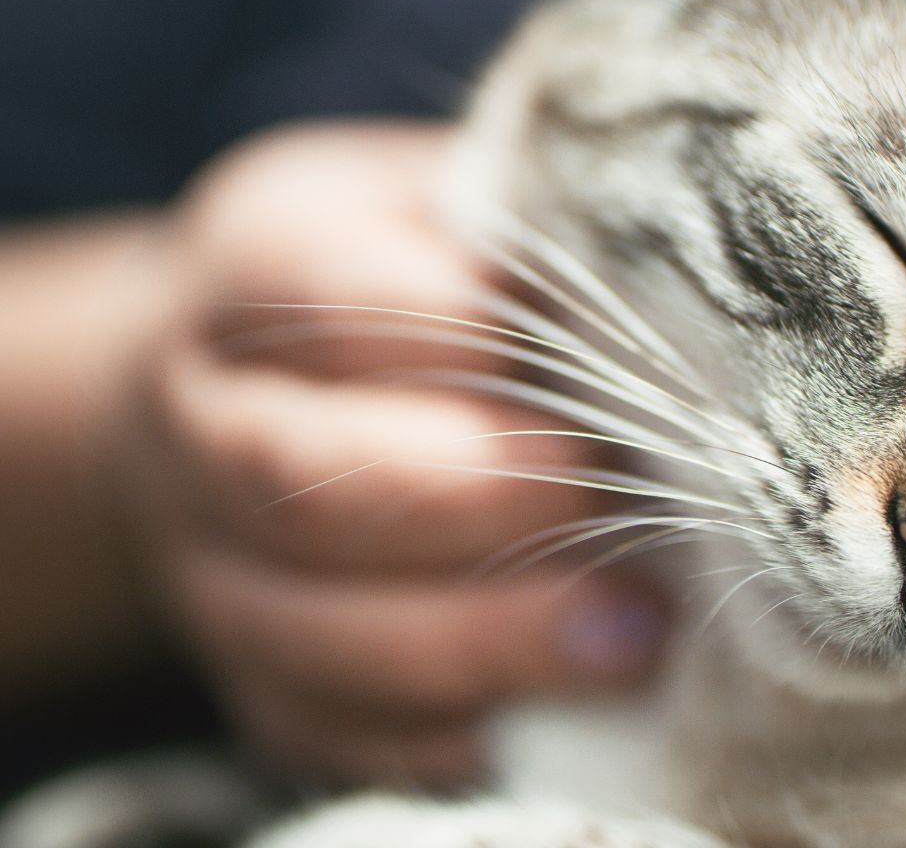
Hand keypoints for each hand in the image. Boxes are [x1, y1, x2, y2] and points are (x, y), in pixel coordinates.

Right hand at [113, 122, 665, 785]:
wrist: (237, 384)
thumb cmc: (404, 275)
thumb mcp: (450, 208)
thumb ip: (528, 231)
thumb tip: (669, 296)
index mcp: (253, 263)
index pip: (336, 300)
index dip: (470, 341)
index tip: (607, 365)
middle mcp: (199, 420)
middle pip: (301, 478)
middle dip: (480, 500)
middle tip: (621, 507)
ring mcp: (206, 563)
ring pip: (307, 628)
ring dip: (481, 641)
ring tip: (634, 638)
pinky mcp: (249, 678)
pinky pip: (328, 729)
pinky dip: (449, 735)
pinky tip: (565, 720)